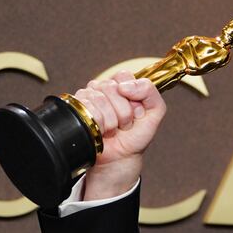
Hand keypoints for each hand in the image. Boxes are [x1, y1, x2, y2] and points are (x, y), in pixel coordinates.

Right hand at [73, 71, 166, 200]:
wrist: (121, 157)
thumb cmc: (136, 135)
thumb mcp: (155, 111)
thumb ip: (150, 91)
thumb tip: (125, 85)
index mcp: (122, 85)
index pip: (123, 76)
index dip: (132, 96)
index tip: (136, 111)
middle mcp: (104, 89)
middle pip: (112, 87)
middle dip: (123, 111)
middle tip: (124, 123)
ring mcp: (90, 98)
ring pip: (99, 98)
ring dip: (112, 120)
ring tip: (114, 128)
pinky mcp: (78, 109)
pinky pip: (87, 108)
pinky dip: (100, 124)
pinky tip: (103, 130)